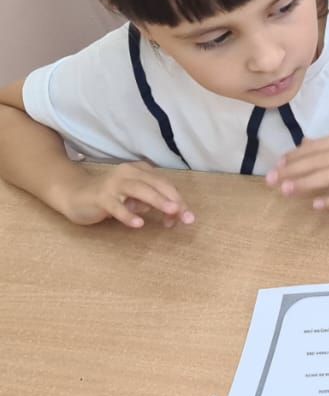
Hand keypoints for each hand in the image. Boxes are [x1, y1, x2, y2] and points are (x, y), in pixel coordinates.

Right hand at [58, 162, 195, 228]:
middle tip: (186, 216)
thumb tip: (173, 214)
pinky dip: (128, 215)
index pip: (165, 184)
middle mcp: (128, 173)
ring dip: (158, 201)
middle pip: (157, 184)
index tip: (186, 217)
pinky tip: (139, 224)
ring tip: (171, 212)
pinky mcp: (100, 197)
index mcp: (140, 171)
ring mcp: (113, 184)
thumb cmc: (110, 198)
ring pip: (140, 190)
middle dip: (174, 200)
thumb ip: (151, 203)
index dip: (178, 199)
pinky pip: (116, 206)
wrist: (75, 196)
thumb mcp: (134, 199)